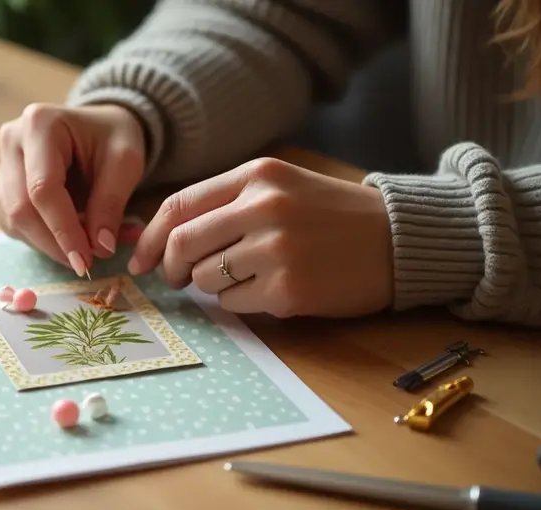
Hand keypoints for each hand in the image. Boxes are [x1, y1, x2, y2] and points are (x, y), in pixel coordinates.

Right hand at [0, 103, 145, 275]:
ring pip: (13, 221)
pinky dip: (40, 239)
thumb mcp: (126, 162)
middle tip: (86, 263)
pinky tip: (68, 236)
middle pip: (21, 208)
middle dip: (53, 243)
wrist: (100, 127)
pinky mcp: (2, 187)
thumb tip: (100, 248)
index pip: (42, 189)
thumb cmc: (113, 137)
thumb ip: (110, 203)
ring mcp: (1, 165)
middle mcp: (11, 142)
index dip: (63, 230)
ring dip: (47, 244)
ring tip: (84, 247)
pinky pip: (13, 224)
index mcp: (39, 125)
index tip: (86, 261)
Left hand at [129, 158, 393, 317]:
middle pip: (182, 244)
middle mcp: (265, 207)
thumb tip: (159, 238)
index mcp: (258, 175)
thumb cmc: (332, 215)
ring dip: (213, 285)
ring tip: (247, 276)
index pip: (178, 205)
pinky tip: (273, 289)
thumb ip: (225, 203)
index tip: (141, 259)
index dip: (151, 237)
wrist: (399, 239)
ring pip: (207, 278)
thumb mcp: (281, 187)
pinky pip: (235, 303)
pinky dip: (242, 302)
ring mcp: (277, 250)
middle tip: (177, 279)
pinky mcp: (289, 289)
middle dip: (171, 268)